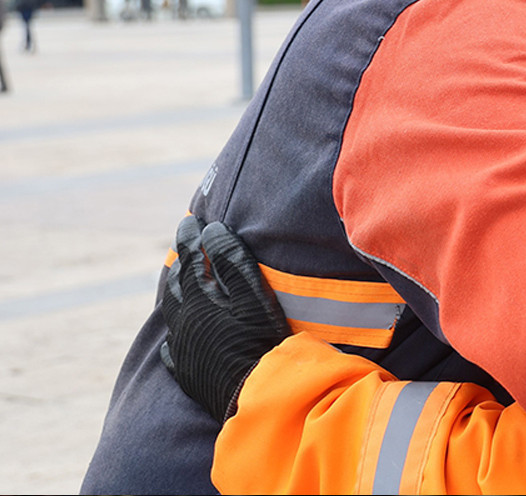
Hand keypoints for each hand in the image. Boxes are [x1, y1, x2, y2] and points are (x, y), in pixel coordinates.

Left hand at [160, 215, 290, 421]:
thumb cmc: (261, 345)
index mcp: (198, 300)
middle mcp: (183, 323)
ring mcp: (184, 350)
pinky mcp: (188, 374)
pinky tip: (177, 335)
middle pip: (176, 285)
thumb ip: (232, 263)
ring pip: (172, 314)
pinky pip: (173, 348)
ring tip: (182, 282)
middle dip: (182, 261)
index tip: (192, 220)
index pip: (190, 258)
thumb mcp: (254, 299)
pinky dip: (175, 333)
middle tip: (187, 245)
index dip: (191, 237)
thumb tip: (212, 232)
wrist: (256, 399)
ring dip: (176, 293)